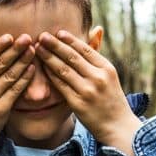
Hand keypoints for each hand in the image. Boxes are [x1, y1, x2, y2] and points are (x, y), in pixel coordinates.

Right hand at [0, 34, 35, 145]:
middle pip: (0, 64)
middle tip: (28, 38)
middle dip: (15, 50)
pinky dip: (25, 78)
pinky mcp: (1, 108)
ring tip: (32, 50)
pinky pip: (16, 90)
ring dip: (23, 62)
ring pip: (10, 76)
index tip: (10, 36)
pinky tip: (33, 68)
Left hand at [36, 30, 142, 155]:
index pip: (85, 49)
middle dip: (55, 45)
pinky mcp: (77, 103)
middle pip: (72, 57)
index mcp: (107, 68)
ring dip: (48, 57)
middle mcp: (98, 77)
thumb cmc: (112, 99)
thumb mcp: (110, 76)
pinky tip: (42, 67)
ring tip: (38, 48)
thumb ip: (98, 58)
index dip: (70, 40)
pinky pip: (60, 85)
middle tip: (42, 35)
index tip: (58, 32)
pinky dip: (50, 74)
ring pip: (63, 69)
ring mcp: (88, 91)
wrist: (118, 125)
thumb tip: (95, 30)